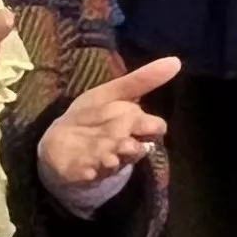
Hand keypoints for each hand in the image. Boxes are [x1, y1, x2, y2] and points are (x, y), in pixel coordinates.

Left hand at [34, 55, 177, 193]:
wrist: (60, 142)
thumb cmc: (92, 116)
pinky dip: (90, 173)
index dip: (150, 126)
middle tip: (124, 140)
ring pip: (116, 162)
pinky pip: (89, 175)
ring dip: (114, 158)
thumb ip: (142, 80)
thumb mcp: (112, 93)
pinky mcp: (83, 173)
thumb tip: (177, 60)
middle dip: (132, 144)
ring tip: (107, 156)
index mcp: (133, 126)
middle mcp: (123, 146)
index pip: (156, 127)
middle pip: (138, 148)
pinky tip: (87, 169)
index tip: (140, 123)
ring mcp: (104, 161)